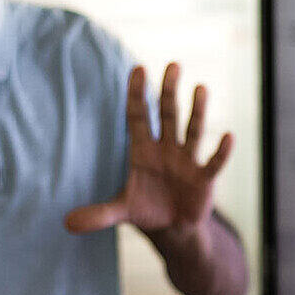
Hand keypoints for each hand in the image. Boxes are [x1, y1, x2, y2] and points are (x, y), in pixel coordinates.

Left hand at [65, 62, 233, 234]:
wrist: (174, 229)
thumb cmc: (147, 210)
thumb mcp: (121, 210)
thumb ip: (98, 214)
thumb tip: (66, 223)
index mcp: (143, 150)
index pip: (138, 116)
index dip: (137, 94)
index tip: (137, 68)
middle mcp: (166, 149)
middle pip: (168, 114)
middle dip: (169, 91)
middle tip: (173, 65)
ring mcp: (187, 160)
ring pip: (193, 130)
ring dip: (197, 110)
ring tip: (200, 88)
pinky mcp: (204, 178)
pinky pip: (214, 162)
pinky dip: (221, 151)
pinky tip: (228, 136)